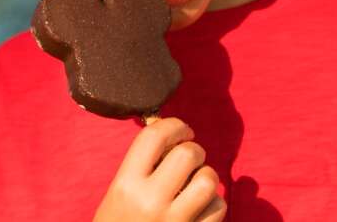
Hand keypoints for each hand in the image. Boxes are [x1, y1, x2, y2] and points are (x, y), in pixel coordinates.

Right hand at [93, 117, 225, 221]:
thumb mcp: (118, 196)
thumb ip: (141, 168)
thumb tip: (174, 133)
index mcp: (125, 186)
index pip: (154, 136)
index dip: (174, 126)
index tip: (181, 131)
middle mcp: (149, 202)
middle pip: (188, 153)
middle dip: (194, 151)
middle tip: (189, 160)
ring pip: (208, 179)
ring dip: (207, 177)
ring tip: (196, 185)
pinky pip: (218, 208)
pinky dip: (214, 205)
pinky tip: (200, 210)